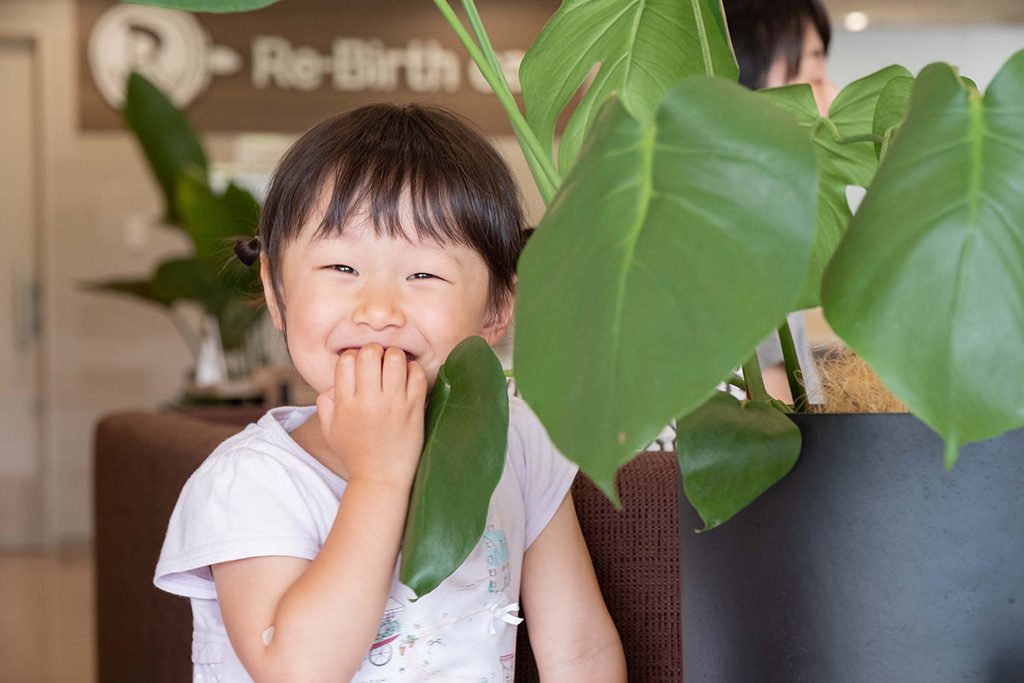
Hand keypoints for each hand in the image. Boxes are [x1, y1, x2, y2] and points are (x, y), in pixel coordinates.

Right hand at [316, 343, 427, 490]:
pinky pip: (417, 375)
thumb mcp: (330, 431)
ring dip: (395, 357)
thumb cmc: (354, 454)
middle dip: (375, 351)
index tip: (360, 366)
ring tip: (395, 367)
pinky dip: (414, 370)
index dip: (354, 356)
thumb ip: (325, 404)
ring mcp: (392, 405)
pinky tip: (409, 378)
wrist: (380, 479)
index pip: (347, 360)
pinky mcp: (413, 410)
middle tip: (380, 361)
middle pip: (370, 353)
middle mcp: (367, 401)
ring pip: (395, 358)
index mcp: (345, 404)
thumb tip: (333, 382)